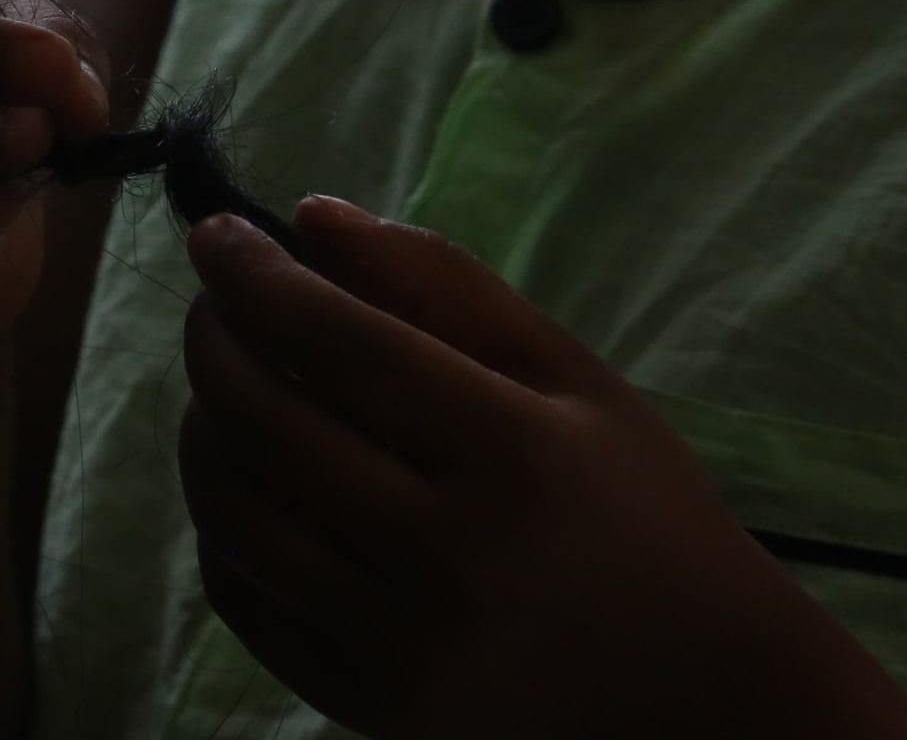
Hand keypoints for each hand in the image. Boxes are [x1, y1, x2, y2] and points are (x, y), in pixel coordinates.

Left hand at [179, 197, 906, 739]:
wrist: (704, 699)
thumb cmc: (642, 513)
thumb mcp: (572, 379)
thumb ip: (443, 285)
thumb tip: (310, 216)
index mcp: (513, 458)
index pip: (338, 342)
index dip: (254, 278)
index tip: (216, 234)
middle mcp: (444, 556)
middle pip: (263, 422)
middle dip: (212, 339)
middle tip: (215, 302)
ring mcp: (394, 643)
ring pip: (230, 508)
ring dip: (203, 424)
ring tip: (231, 384)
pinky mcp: (362, 702)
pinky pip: (238, 592)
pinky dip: (220, 518)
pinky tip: (251, 475)